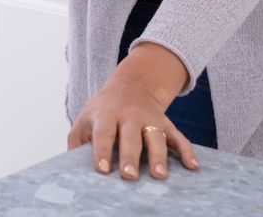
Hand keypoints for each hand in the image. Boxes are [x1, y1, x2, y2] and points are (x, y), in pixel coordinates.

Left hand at [68, 46, 199, 181]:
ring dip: (159, 156)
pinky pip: (179, 137)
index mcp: (106, 115)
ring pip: (155, 137)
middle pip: (130, 136)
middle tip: (129, 176)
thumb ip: (77, 139)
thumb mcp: (85, 118)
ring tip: (159, 175)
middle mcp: (129, 116)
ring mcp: (150, 119)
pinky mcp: (166, 123)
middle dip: (130, 156)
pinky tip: (192, 166)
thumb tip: (69, 164)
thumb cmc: (103, 110)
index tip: (102, 169)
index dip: (101, 150)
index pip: (103, 133)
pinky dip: (187, 151)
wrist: (131, 86)